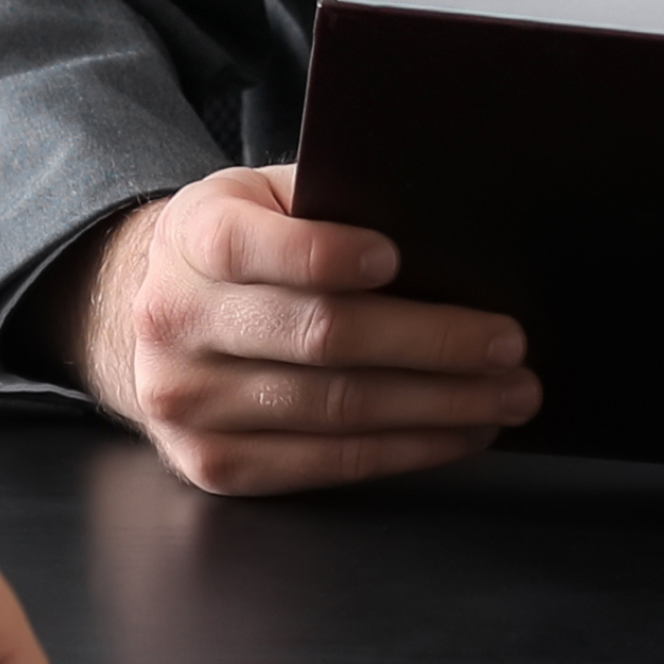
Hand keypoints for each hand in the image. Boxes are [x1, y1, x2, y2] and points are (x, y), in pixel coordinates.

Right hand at [48, 164, 537, 495]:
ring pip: (334, 410)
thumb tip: (444, 226)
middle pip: (319, 336)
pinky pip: (326, 464)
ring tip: (508, 394)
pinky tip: (459, 431)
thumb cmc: (246, 247)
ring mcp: (188, 402)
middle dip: (430, 343)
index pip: (254, 245)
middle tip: (510, 344)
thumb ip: (328, 203)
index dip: (324, 253)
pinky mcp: (212, 464)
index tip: (395, 257)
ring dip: (438, 405)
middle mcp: (176, 320)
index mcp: (193, 237)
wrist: (153, 314)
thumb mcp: (265, 198)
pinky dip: (406, 450)